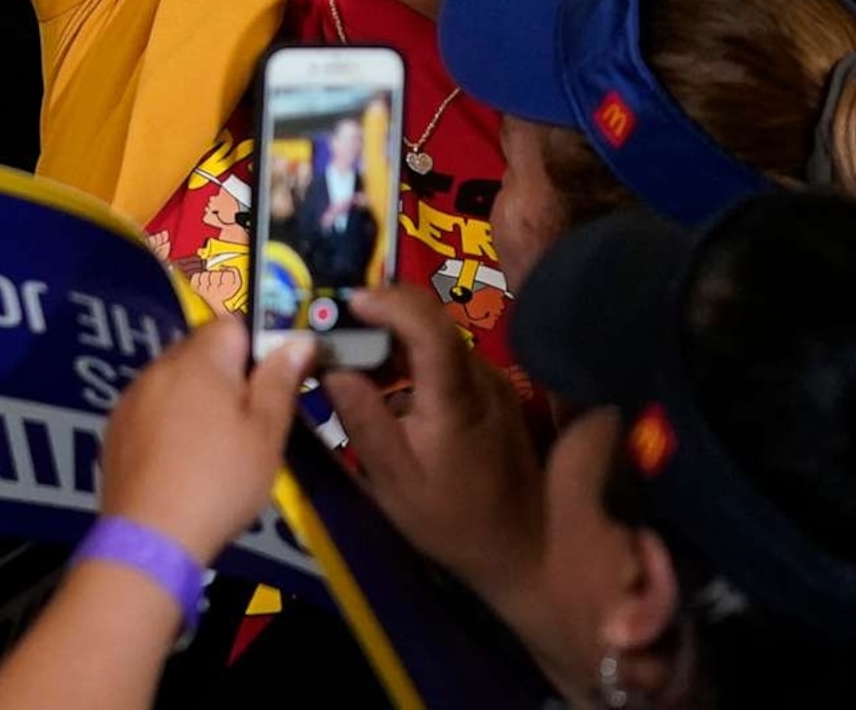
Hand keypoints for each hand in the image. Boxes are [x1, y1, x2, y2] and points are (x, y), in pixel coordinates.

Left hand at [95, 317, 307, 564]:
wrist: (152, 534)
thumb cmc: (220, 481)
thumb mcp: (266, 434)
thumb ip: (279, 381)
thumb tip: (297, 339)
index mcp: (201, 360)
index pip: (232, 324)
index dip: (257, 346)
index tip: (270, 385)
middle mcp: (160, 366)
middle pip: (201, 349)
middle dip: (227, 373)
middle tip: (249, 422)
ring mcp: (133, 395)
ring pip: (175, 378)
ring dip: (196, 396)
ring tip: (215, 445)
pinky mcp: (116, 425)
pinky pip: (151, 406)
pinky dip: (169, 420)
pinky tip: (181, 458)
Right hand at [325, 281, 545, 609]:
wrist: (524, 552)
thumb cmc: (452, 522)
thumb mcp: (394, 482)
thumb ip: (363, 420)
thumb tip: (331, 367)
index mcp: (456, 399)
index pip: (428, 326)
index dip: (388, 303)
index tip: (348, 305)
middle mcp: (482, 379)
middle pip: (431, 321)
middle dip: (380, 316)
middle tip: (337, 336)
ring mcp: (494, 384)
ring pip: (439, 337)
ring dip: (395, 338)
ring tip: (356, 363)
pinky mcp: (496, 393)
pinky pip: (449, 357)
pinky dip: (414, 358)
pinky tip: (391, 386)